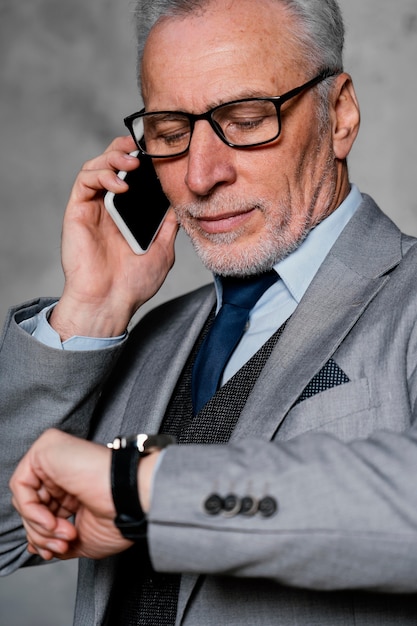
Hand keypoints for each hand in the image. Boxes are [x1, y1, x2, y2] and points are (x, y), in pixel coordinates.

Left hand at [9, 429, 132, 560]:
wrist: (131, 498)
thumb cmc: (119, 515)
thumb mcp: (83, 539)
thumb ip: (56, 540)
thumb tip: (36, 545)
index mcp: (72, 487)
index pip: (42, 510)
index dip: (43, 535)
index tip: (55, 552)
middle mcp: (62, 470)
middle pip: (32, 505)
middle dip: (42, 534)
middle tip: (62, 546)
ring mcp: (54, 457)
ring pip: (25, 497)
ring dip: (39, 526)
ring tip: (64, 535)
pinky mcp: (47, 448)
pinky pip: (21, 484)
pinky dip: (31, 510)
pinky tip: (52, 521)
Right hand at [50, 136, 178, 339]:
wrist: (111, 302)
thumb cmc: (133, 283)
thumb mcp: (163, 250)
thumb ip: (168, 225)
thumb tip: (180, 203)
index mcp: (127, 214)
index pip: (131, 177)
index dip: (140, 159)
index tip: (157, 152)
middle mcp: (108, 208)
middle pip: (111, 164)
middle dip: (124, 150)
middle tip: (140, 148)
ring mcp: (92, 208)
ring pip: (96, 167)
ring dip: (113, 158)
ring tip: (131, 162)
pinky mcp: (77, 212)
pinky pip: (84, 181)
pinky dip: (101, 175)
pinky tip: (119, 185)